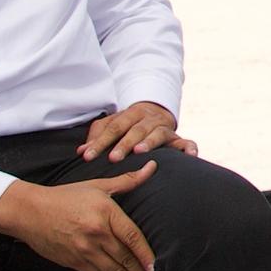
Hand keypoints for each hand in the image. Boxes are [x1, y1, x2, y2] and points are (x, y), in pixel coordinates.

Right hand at [0, 164, 158, 270]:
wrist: (29, 212)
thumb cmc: (65, 196)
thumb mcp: (97, 185)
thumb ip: (127, 180)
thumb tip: (152, 167)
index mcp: (105, 213)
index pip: (132, 237)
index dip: (146, 255)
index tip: (158, 268)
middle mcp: (96, 234)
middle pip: (125, 259)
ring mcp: (84, 250)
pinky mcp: (73, 261)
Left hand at [77, 102, 192, 160]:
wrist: (156, 112)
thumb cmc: (129, 124)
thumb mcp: (112, 124)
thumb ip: (97, 136)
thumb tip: (80, 152)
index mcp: (130, 114)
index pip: (113, 128)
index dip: (100, 142)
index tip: (87, 156)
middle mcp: (148, 119)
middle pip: (135, 130)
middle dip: (124, 144)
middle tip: (113, 158)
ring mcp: (164, 127)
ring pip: (158, 133)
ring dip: (150, 142)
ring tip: (140, 152)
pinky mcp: (177, 137)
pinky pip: (186, 141)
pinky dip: (189, 148)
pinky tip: (190, 156)